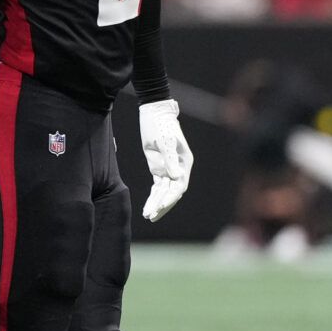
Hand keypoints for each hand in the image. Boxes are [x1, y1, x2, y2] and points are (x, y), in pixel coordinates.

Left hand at [139, 98, 193, 221]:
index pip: (179, 186)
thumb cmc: (161, 125)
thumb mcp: (164, 141)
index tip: (160, 207)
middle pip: (172, 192)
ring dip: (156, 203)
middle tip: (151, 216)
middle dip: (162, 205)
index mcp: (184, 163)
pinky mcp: (158, 168)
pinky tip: (148, 207)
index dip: (170, 198)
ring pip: (164, 191)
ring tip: (148, 216)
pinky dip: (153, 196)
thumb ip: (170, 159)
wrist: (154, 114)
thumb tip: (176, 176)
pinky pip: (157, 186)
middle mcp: (179, 169)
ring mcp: (168, 169)